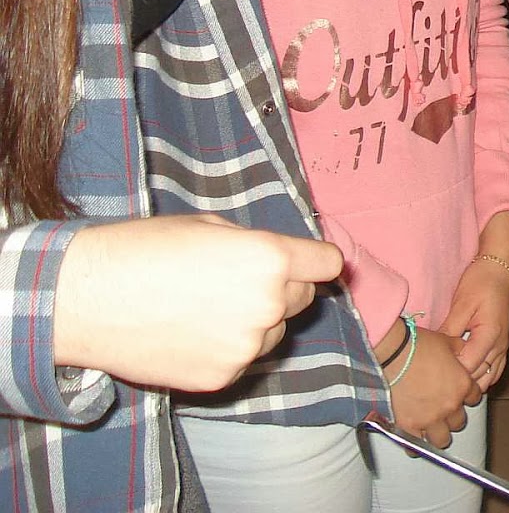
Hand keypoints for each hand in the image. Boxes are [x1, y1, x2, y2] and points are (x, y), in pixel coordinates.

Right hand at [54, 214, 341, 390]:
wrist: (85, 299)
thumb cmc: (145, 250)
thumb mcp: (210, 227)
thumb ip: (255, 244)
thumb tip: (280, 256)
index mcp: (270, 259)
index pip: (328, 264)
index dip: (316, 261)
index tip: (308, 263)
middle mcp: (268, 305)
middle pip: (302, 298)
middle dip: (282, 288)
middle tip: (239, 281)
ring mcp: (246, 347)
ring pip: (275, 332)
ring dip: (257, 321)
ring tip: (208, 307)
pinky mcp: (222, 377)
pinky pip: (244, 359)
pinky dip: (228, 348)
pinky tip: (192, 333)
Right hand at [388, 326, 481, 447]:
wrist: (393, 354)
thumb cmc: (419, 345)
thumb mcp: (447, 341)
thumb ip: (459, 350)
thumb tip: (462, 350)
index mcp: (462, 385)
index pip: (474, 398)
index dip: (467, 395)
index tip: (459, 394)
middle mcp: (450, 406)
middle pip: (459, 422)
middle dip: (453, 417)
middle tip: (443, 411)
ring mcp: (430, 419)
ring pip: (442, 439)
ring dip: (438, 434)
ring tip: (431, 430)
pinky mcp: (409, 426)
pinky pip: (416, 446)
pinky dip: (416, 445)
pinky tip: (414, 441)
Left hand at [439, 261, 508, 387]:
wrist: (501, 269)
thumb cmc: (482, 282)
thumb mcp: (461, 303)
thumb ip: (450, 330)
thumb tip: (434, 351)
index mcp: (490, 335)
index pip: (468, 367)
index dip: (449, 372)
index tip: (432, 371)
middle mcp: (500, 346)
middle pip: (479, 378)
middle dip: (459, 382)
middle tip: (436, 381)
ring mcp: (503, 347)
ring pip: (489, 379)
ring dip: (471, 383)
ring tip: (450, 381)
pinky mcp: (502, 346)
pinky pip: (494, 371)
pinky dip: (482, 378)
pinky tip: (466, 376)